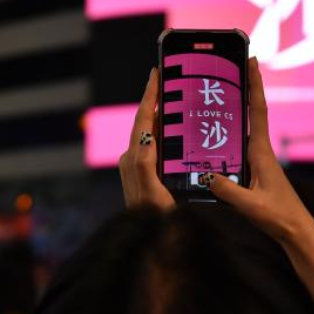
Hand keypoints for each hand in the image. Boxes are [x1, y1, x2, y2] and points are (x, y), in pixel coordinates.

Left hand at [118, 68, 175, 211]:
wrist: (151, 240)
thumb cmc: (154, 218)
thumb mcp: (152, 192)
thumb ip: (145, 165)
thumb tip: (146, 136)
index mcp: (134, 158)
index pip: (143, 118)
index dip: (150, 94)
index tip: (156, 73)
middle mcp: (133, 159)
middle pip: (146, 121)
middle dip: (157, 99)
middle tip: (171, 79)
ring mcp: (139, 166)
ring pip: (152, 132)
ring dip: (163, 114)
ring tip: (178, 98)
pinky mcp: (147, 173)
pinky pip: (156, 144)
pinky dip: (167, 131)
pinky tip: (180, 131)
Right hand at [205, 58, 313, 246]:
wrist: (296, 232)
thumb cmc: (279, 218)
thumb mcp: (251, 205)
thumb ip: (228, 191)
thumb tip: (205, 175)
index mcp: (261, 152)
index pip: (257, 110)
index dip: (254, 84)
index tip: (251, 60)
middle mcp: (259, 151)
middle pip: (250, 112)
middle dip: (242, 88)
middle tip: (227, 67)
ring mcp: (257, 161)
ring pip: (242, 128)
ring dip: (232, 110)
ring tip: (213, 93)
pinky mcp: (253, 172)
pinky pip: (236, 146)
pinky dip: (226, 135)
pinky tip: (210, 137)